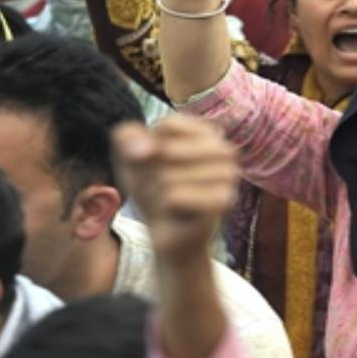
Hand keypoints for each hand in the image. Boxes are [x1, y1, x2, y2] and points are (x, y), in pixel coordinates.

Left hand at [112, 116, 240, 262]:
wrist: (169, 231)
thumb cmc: (154, 188)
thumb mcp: (132, 157)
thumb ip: (128, 139)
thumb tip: (143, 151)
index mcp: (206, 132)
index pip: (168, 126)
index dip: (150, 146)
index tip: (155, 161)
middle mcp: (224, 149)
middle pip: (166, 151)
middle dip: (152, 172)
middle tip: (161, 186)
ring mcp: (228, 174)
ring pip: (168, 176)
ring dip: (157, 191)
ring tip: (168, 200)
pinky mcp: (224, 200)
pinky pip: (175, 196)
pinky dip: (166, 205)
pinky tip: (175, 209)